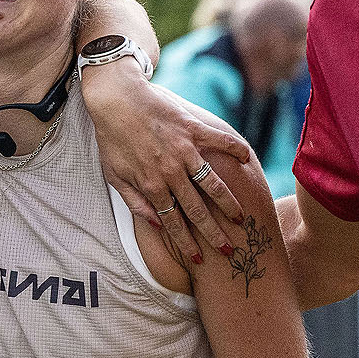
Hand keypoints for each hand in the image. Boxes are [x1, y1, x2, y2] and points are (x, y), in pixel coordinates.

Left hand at [80, 61, 250, 260]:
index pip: (172, 222)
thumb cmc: (111, 138)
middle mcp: (170, 171)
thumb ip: (134, 201)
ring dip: (229, 203)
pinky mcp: (192, 128)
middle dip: (213, 234)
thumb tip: (156, 223)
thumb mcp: (114, 175)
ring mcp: (183, 149)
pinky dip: (234, 149)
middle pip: (197, 209)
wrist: (114, 99)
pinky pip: (218, 140)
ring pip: (213, 182)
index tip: (199, 259)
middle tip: (230, 251)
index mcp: (151, 184)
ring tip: (241, 219)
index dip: (186, 243)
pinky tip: (247, 159)